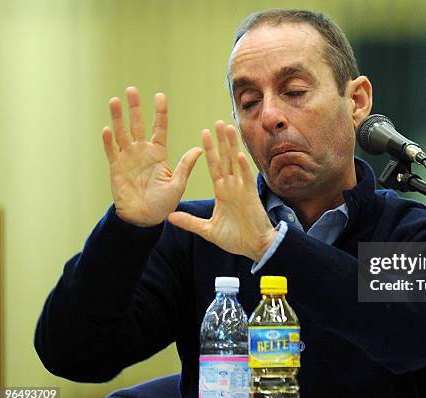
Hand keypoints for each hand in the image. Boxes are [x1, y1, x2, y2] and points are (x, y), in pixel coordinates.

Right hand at [102, 87, 202, 226]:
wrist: (145, 218)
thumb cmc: (164, 203)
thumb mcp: (178, 183)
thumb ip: (186, 165)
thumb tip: (200, 148)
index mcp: (158, 153)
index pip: (159, 128)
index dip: (159, 112)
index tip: (160, 95)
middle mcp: (142, 152)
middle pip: (137, 125)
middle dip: (135, 108)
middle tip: (132, 90)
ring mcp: (127, 159)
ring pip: (121, 133)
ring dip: (117, 118)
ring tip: (114, 101)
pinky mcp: (116, 169)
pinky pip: (111, 152)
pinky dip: (109, 141)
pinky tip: (107, 129)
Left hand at [168, 121, 276, 261]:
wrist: (254, 248)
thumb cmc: (235, 238)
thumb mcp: (207, 230)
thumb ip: (190, 222)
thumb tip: (170, 217)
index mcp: (223, 192)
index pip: (214, 166)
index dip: (209, 150)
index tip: (205, 133)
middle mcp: (232, 187)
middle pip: (225, 159)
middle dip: (221, 141)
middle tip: (218, 122)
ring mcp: (242, 190)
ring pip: (236, 163)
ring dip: (232, 146)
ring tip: (229, 128)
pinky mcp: (250, 197)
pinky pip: (246, 179)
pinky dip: (243, 167)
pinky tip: (240, 154)